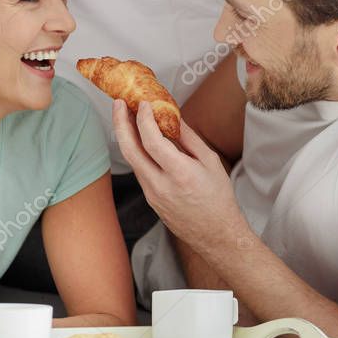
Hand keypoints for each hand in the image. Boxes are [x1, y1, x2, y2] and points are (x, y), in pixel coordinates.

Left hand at [112, 99, 246, 247]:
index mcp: (180, 173)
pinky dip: (137, 152)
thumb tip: (174, 117)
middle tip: (118, 104)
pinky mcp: (149, 199)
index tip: (144, 103)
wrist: (216, 234)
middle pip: (130, 150)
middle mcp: (160, 185)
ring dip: (126, 136)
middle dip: (120, 123)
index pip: (152, 140)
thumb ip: (189, 138)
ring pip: (132, 160)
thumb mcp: (210, 162)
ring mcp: (152, 194)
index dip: (144, 119)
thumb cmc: (219, 198)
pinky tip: (141, 141)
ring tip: (127, 117)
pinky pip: (139, 171)